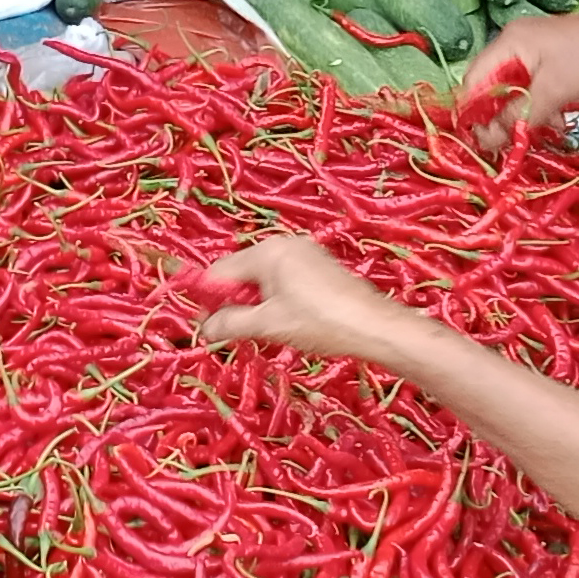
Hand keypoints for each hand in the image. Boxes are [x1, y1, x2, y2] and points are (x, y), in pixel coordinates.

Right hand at [196, 237, 433, 363]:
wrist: (374, 327)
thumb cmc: (320, 322)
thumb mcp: (269, 325)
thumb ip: (230, 323)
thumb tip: (204, 328)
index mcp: (267, 252)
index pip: (220, 271)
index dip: (208, 299)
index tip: (204, 325)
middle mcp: (284, 244)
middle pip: (241, 272)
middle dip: (234, 302)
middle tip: (234, 333)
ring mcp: (304, 253)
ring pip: (263, 278)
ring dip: (255, 303)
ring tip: (264, 330)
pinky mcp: (319, 266)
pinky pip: (283, 279)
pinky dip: (276, 299)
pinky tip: (285, 322)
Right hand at [458, 2, 578, 147]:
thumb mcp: (552, 92)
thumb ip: (517, 117)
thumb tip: (486, 142)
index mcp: (508, 44)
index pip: (473, 82)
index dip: (473, 113)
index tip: (480, 141)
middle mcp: (514, 45)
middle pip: (492, 89)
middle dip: (500, 117)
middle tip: (511, 141)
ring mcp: (533, 53)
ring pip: (514, 92)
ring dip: (523, 115)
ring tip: (540, 130)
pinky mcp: (551, 62)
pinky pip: (534, 90)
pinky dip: (540, 107)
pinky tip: (555, 121)